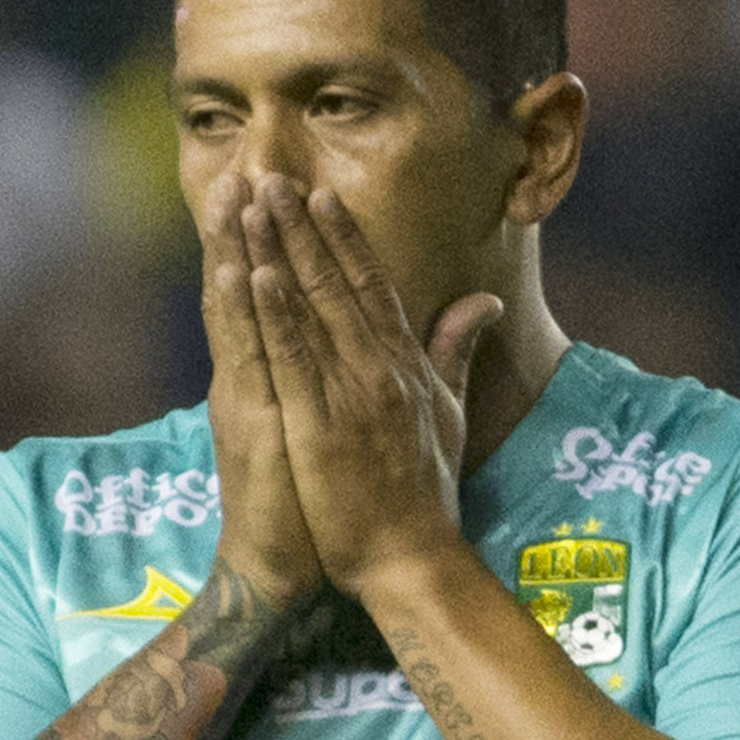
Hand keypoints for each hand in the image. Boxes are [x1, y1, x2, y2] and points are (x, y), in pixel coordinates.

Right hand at [199, 168, 322, 614]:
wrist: (281, 568)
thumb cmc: (316, 505)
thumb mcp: (340, 432)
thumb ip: (365, 378)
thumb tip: (386, 344)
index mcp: (276, 375)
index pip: (275, 296)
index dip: (278, 243)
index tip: (281, 188)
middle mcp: (252, 378)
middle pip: (251, 289)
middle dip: (250, 228)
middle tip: (248, 165)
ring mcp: (247, 396)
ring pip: (240, 310)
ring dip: (236, 250)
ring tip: (235, 194)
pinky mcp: (251, 423)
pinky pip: (247, 358)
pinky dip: (244, 311)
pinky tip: (243, 270)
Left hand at [240, 177, 502, 600]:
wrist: (414, 562)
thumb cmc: (427, 498)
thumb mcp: (450, 415)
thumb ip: (457, 352)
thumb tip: (484, 302)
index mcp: (405, 366)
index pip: (371, 286)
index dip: (343, 237)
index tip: (320, 195)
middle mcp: (379, 369)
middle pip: (336, 282)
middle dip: (303, 226)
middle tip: (274, 176)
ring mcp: (350, 395)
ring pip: (310, 308)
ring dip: (280, 250)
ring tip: (254, 203)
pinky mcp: (320, 426)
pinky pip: (292, 358)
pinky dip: (273, 313)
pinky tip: (254, 273)